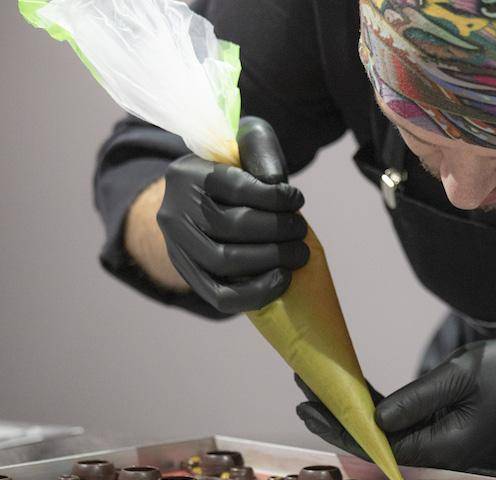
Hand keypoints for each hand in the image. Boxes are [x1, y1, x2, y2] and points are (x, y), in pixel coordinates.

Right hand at [157, 117, 308, 312]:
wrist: (211, 200)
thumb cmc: (239, 168)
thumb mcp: (247, 144)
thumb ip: (262, 153)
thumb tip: (274, 183)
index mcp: (186, 174)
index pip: (233, 186)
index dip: (274, 196)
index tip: (296, 199)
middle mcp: (173, 212)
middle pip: (230, 226)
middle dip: (277, 229)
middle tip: (300, 230)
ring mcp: (177, 248)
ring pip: (224, 261)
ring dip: (272, 259)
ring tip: (299, 253)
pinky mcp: (189, 277)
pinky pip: (220, 296)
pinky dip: (257, 292)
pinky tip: (283, 279)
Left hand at [295, 340, 495, 469]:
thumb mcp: (463, 378)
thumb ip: (418, 398)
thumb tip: (375, 415)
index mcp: (442, 444)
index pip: (377, 442)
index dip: (339, 424)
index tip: (310, 403)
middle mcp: (436, 448)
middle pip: (374, 438)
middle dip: (336, 416)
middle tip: (303, 390)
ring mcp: (438, 437)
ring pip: (384, 429)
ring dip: (352, 408)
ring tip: (319, 386)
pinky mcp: (441, 423)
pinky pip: (402, 418)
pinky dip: (376, 404)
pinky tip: (354, 390)